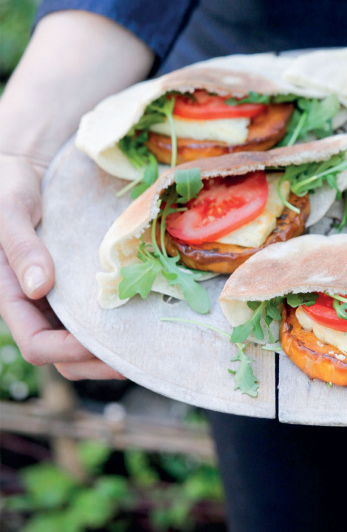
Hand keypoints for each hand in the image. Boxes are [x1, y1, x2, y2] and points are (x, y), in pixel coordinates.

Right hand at [0, 154, 124, 380]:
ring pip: (81, 340)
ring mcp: (56, 296)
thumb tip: (39, 287)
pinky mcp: (74, 283)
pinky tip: (144, 314)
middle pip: (63, 354)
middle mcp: (34, 303)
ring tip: (147, 344)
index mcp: (11, 295)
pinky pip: (93, 312)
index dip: (68, 353)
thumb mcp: (9, 209)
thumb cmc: (6, 185)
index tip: (102, 345)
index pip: (37, 345)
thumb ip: (21, 247)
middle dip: (97, 362)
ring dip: (109, 349)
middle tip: (138, 356)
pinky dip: (115, 321)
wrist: (23, 169)